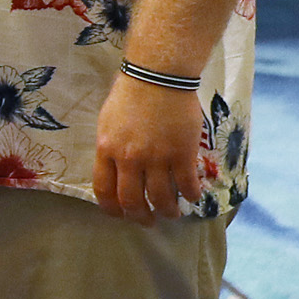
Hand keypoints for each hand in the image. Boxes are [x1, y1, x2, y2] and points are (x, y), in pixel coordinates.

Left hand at [95, 73, 203, 225]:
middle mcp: (129, 159)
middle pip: (132, 200)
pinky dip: (191, 195)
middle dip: (140, 217)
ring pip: (161, 197)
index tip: (120, 215)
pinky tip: (194, 197)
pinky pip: (186, 184)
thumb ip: (110, 147)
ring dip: (168, 211)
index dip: (112, 209)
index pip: (104, 190)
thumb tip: (115, 168)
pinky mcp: (182, 153)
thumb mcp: (107, 122)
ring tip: (172, 214)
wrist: (158, 76)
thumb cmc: (130, 94)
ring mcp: (156, 158)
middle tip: (148, 222)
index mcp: (106, 149)